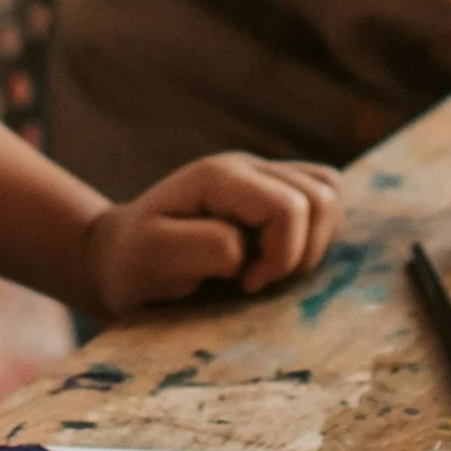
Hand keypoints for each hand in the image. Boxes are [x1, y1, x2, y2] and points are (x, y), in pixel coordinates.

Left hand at [79, 154, 343, 314]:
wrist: (121, 257)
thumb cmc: (135, 262)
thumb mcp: (157, 257)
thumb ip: (206, 247)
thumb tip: (248, 249)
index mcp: (220, 177)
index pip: (289, 206)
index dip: (281, 254)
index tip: (244, 283)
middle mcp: (246, 167)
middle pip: (321, 195)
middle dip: (302, 250)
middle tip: (258, 278)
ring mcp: (261, 176)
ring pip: (329, 193)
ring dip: (312, 242)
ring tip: (270, 268)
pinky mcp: (271, 194)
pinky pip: (322, 203)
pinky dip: (313, 237)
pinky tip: (276, 259)